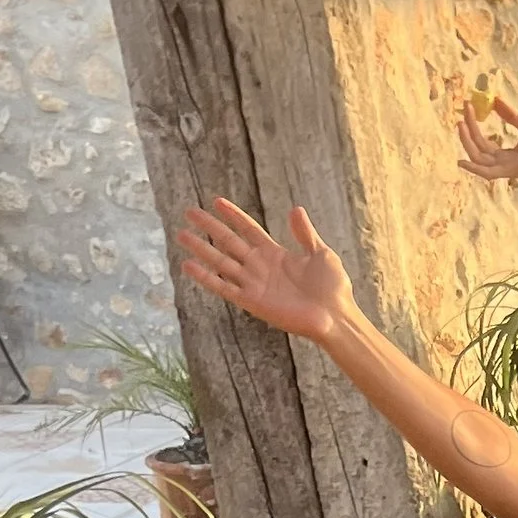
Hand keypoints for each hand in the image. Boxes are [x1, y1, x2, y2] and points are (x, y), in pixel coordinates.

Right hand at [174, 197, 351, 343]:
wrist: (335, 317)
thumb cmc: (334, 289)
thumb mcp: (321, 254)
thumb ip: (305, 234)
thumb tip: (295, 209)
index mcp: (276, 254)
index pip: (249, 229)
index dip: (234, 215)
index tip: (217, 201)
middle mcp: (260, 267)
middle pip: (229, 241)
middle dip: (210, 226)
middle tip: (189, 212)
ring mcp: (254, 284)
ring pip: (221, 261)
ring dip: (201, 248)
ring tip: (181, 234)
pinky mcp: (252, 301)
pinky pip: (224, 287)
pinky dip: (206, 277)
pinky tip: (188, 265)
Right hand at [457, 93, 517, 185]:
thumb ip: (510, 115)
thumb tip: (495, 99)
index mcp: (506, 155)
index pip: (483, 141)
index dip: (474, 125)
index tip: (469, 107)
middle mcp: (502, 163)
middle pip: (477, 147)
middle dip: (468, 129)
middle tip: (464, 109)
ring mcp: (505, 168)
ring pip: (477, 157)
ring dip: (466, 141)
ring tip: (460, 123)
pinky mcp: (509, 171)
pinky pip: (486, 173)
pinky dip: (473, 169)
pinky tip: (461, 161)